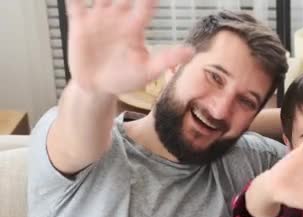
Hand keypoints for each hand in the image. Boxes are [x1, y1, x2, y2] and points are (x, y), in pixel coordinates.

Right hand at [66, 0, 193, 94]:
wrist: (98, 87)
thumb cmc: (125, 78)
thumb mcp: (148, 71)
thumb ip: (167, 59)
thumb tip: (191, 51)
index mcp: (135, 26)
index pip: (146, 4)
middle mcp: (118, 17)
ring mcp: (99, 18)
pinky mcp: (80, 23)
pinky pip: (75, 3)